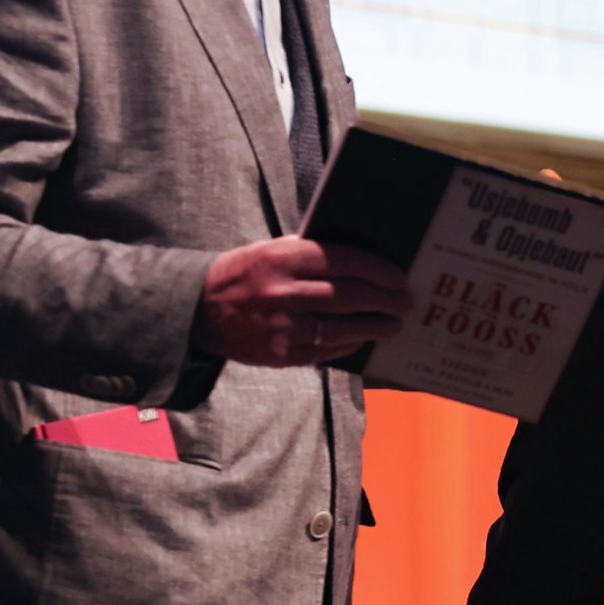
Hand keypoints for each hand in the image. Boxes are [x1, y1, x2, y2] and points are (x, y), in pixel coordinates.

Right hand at [193, 237, 409, 367]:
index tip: (399, 277)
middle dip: (384, 300)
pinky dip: (348, 344)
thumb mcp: (272, 250)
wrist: (199, 310)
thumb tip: (363, 261)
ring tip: (393, 324)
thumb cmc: (246, 274)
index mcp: (283, 258)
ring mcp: (281, 326)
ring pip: (341, 327)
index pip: (344, 261)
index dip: (378, 270)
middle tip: (404, 302)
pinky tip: (362, 339)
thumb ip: (311, 253)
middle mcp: (282, 292)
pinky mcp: (279, 354)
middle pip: (349, 296)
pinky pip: (325, 350)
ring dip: (374, 326)